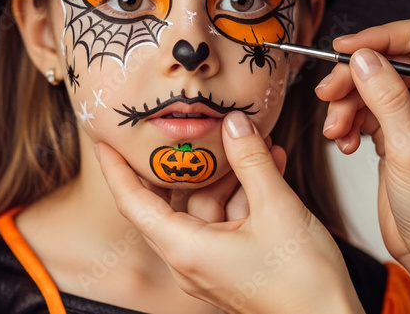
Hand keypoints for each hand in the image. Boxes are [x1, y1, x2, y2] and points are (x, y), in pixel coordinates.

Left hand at [96, 112, 363, 313]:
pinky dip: (244, 196)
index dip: (117, 169)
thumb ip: (252, 161)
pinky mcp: (232, 268)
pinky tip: (269, 168)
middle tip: (202, 128)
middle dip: (196, 163)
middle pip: (175, 201)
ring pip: (208, 209)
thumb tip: (234, 125)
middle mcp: (190, 261)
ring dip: (232, 177)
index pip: (134, 203)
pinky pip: (227, 223)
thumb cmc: (303, 284)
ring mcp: (211, 266)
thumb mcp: (278, 208)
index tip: (106, 140)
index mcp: (186, 249)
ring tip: (258, 145)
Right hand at [314, 16, 409, 313]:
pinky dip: (347, 122)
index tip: (346, 50)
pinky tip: (344, 144)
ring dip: (345, 104)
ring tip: (336, 132)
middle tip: (328, 94)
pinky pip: (363, 110)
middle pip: (387, 60)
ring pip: (369, 85)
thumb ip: (386, 98)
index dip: (381, 37)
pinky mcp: (395, 133)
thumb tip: (363, 58)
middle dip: (354, 77)